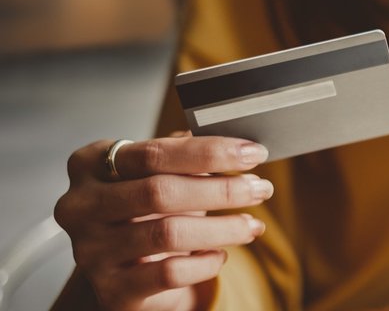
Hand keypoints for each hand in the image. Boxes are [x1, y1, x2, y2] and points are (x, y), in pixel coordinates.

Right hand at [55, 133, 273, 309]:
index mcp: (90, 164)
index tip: (253, 153)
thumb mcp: (161, 176)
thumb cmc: (147, 212)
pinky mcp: (112, 289)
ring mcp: (91, 250)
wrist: (125, 270)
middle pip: (159, 191)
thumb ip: (189, 157)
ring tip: (252, 225)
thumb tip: (239, 146)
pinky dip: (205, 263)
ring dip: (223, 228)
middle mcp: (80, 206)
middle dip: (221, 190)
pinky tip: (220, 255)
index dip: (209, 152)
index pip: (154, 153)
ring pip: (168, 233)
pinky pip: (170, 273)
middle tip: (261, 189)